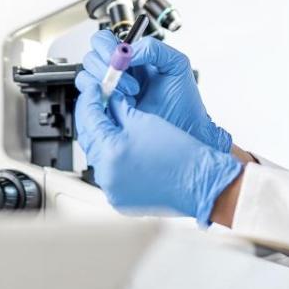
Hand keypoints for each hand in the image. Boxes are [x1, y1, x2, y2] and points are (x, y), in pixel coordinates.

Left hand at [74, 70, 241, 226]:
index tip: (96, 89)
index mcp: (111, 151)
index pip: (89, 117)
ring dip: (102, 139)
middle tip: (102, 104)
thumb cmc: (180, 155)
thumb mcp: (144, 120)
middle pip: (88, 137)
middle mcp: (107, 174)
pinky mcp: (120, 199)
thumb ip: (118, 109)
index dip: (91, 99)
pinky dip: (111, 158)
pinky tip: (121, 147)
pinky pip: (107, 173)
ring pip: (97, 156)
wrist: (199, 183)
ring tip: (114, 125)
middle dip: (93, 118)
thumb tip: (107, 100)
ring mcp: (112, 189)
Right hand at [80, 30, 231, 152]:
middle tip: (129, 82)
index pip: (103, 40)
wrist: (186, 130)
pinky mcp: (106, 111)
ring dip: (106, 85)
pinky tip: (120, 106)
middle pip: (90, 58)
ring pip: (85, 79)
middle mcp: (117, 73)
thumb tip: (127, 51)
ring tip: (131, 95)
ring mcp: (110, 92)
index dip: (104, 46)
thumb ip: (153, 48)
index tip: (116, 57)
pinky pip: (89, 101)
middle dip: (106, 68)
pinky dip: (100, 100)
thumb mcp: (175, 64)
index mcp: (131, 57)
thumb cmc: (184, 100)